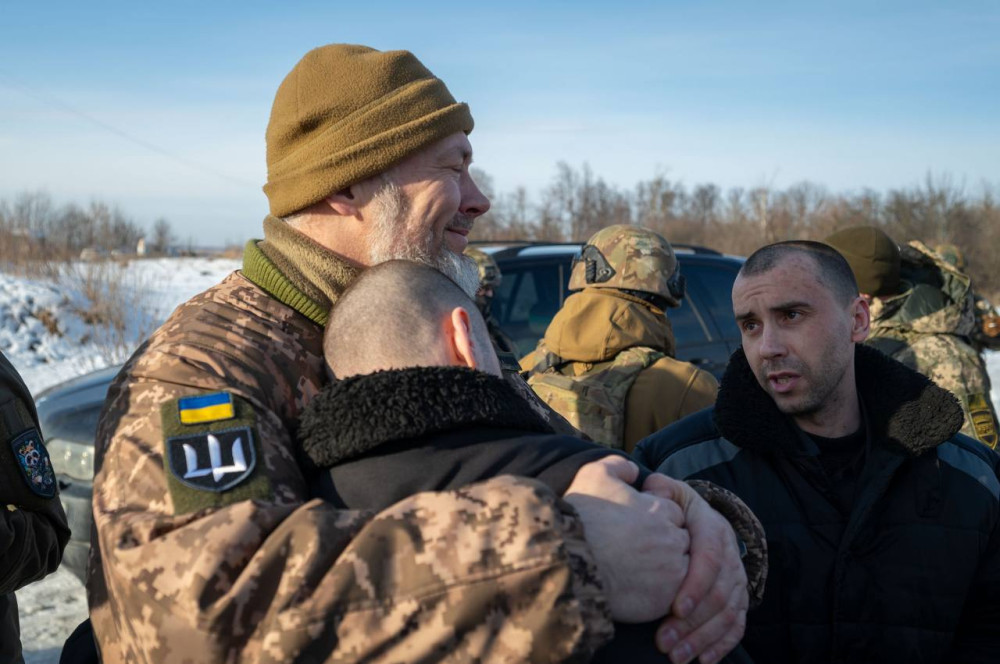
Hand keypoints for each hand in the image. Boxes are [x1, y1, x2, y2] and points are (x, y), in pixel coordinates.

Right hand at [563, 456, 688, 621]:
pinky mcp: (662, 601)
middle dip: (663, 544)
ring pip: (678, 570)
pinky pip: (669, 596)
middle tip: (635, 550)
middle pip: (679, 542)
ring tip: (634, 571)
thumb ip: (618, 466)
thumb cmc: (580, 518)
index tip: (634, 528)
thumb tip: (633, 470)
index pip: (673, 515)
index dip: (653, 520)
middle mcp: (672, 540)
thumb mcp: (594, 475)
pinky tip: (632, 588)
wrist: (566, 561)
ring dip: (663, 570)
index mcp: (661, 510)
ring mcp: (670, 573)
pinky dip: (656, 594)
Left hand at [643, 474, 747, 663]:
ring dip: (702, 638)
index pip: (710, 557)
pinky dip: (722, 644)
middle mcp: (730, 553)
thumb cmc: (670, 506)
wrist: (694, 515)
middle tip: (664, 643)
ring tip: (676, 656)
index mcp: (712, 526)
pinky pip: (737, 624)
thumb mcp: (666, 491)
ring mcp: (736, 576)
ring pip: (728, 612)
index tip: (673, 609)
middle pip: (719, 592)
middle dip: (693, 622)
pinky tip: (704, 660)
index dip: (695, 585)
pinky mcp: (738, 596)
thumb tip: (650, 491)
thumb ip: (657, 490)